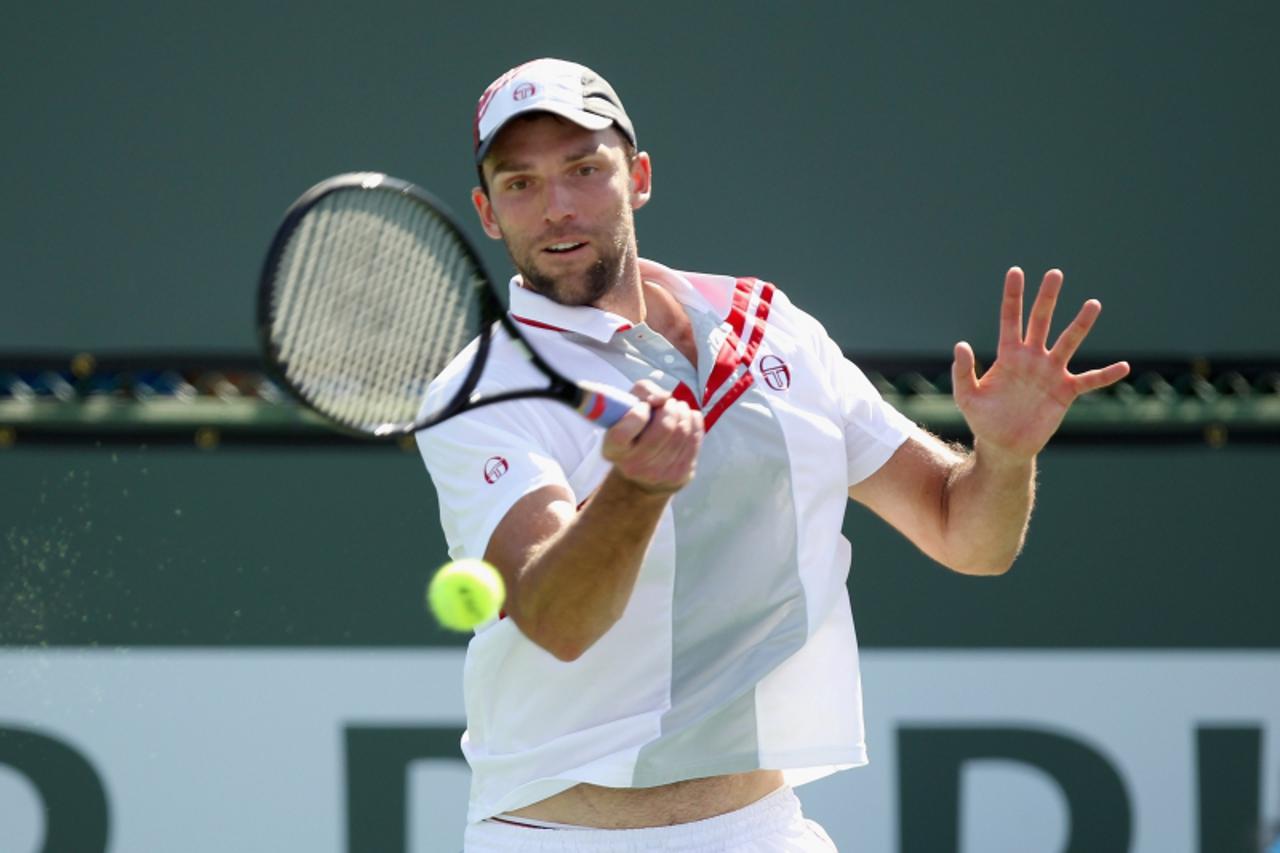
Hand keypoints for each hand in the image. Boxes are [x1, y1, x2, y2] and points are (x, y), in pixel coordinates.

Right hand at [602, 380, 703, 492]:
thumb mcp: (629, 406)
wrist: (644, 469)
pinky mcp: (679, 475)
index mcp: (613, 449)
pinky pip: (695, 439)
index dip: (639, 412)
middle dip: (670, 408)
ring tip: (678, 409)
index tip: (643, 406)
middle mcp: (633, 466)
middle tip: (669, 403)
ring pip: (682, 431)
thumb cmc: (636, 428)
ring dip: (683, 412)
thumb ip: (642, 391)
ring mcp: (657, 474)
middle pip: (664, 428)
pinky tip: (688, 418)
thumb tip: (664, 398)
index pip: (624, 432)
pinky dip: (694, 421)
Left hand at [952, 267, 1129, 461]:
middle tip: (1055, 274)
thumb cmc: (982, 419)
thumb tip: (961, 345)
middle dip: (1047, 298)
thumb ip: (963, 371)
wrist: (1003, 445)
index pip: (1010, 319)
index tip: (1016, 271)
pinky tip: (1123, 367)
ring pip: (1068, 342)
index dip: (1013, 296)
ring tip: (1093, 304)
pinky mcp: (1065, 392)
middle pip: (1041, 321)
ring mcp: (1050, 373)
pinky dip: (1106, 375)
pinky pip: (1089, 381)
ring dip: (1080, 324)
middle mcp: (1032, 358)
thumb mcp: (967, 396)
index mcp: (1008, 355)